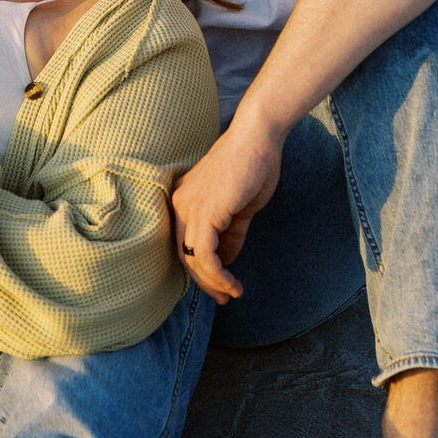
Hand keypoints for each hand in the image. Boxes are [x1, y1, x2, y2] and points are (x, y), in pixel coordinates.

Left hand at [171, 106, 283, 304]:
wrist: (258, 139)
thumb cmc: (252, 167)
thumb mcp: (239, 209)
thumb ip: (230, 235)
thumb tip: (225, 262)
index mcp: (184, 200)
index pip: (185, 244)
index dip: (201, 270)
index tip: (221, 286)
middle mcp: (180, 204)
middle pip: (184, 255)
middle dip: (205, 282)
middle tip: (225, 298)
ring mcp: (189, 208)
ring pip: (193, 260)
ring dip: (214, 283)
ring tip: (232, 294)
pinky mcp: (204, 213)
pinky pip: (205, 256)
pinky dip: (219, 276)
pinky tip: (234, 285)